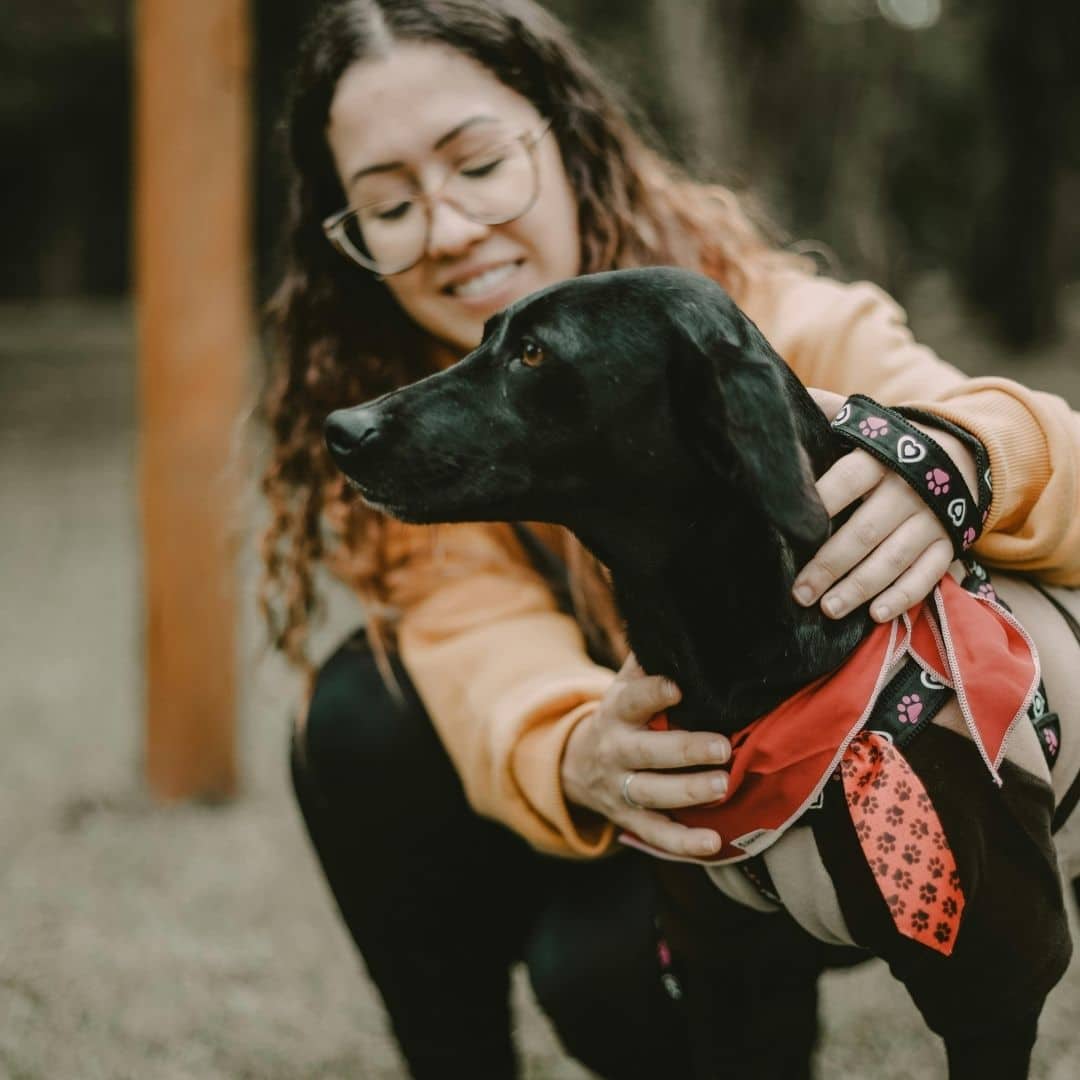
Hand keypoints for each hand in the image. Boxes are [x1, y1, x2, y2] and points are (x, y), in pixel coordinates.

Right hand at [561, 654, 730, 857]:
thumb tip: (680, 621)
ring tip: (722, 786)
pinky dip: (683, 842)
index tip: (676, 687)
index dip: (652, 693)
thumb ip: (648, 661)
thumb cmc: (621, 717)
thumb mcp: (624, 686)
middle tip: (722, 746)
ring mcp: (621, 788)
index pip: (632, 699)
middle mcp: (616, 750)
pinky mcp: (630, 820)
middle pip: (647, 752)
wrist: (576, 765)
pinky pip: (655, 835)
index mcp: (616, 712)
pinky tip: (713, 843)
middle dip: (684, 750)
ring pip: (651, 793)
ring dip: (687, 791)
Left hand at [793, 388, 977, 622]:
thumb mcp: (863, 424)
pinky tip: (877, 614)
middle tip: (799, 592)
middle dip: (830, 564)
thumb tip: (776, 399)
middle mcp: (905, 490)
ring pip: (894, 558)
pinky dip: (905, 596)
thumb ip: (825, 411)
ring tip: (829, 610)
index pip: (846, 480)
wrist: (959, 451)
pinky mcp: (948, 543)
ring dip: (861, 587)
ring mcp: (930, 519)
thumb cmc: (888, 444)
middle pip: (864, 531)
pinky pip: (929, 574)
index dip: (821, 502)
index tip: (791, 527)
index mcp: (878, 459)